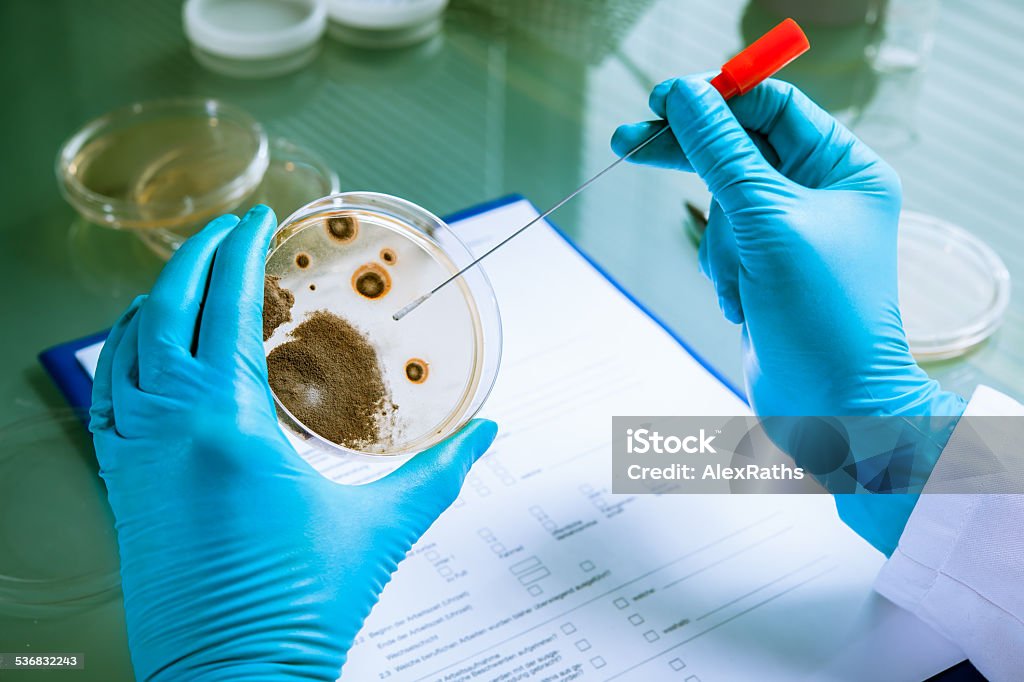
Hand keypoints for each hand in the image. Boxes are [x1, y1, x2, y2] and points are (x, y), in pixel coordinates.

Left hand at [90, 206, 496, 680]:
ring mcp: (132, 455)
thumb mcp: (380, 530)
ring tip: (193, 278)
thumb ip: (441, 472)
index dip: (238, 252)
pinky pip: (106, 393)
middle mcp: (166, 428)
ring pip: (124, 345)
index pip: (222, 305)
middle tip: (228, 229)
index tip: (256, 221)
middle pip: (162, 308)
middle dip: (195, 256)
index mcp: (227, 426)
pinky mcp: (121, 485)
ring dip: (157, 299)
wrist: (230, 678)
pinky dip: (124, 352)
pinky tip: (146, 349)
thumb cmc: (299, 610)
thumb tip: (488, 434)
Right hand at [612, 77, 964, 553]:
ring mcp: (790, 235)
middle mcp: (822, 195)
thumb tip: (684, 96)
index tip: (661, 101)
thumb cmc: (823, 317)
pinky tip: (744, 304)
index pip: (771, 106)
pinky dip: (720, 273)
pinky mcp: (764, 270)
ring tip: (744, 282)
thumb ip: (719, 152)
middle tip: (626, 143)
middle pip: (737, 150)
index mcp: (846, 169)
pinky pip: (720, 247)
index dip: (716, 98)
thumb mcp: (766, 220)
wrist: (831, 409)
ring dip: (719, 244)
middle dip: (688, 156)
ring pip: (720, 205)